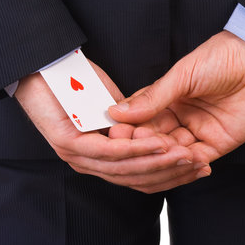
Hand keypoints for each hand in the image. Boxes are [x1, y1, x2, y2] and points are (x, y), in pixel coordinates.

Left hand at [15, 61, 201, 192]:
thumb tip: (161, 133)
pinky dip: (138, 149)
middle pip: (138, 177)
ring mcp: (78, 156)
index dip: (171, 172)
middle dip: (172, 172)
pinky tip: (160, 144)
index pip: (141, 175)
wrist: (43, 67)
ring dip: (160, 162)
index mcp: (99, 158)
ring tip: (187, 156)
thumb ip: (135, 122)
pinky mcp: (71, 144)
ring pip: (127, 168)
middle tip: (201, 167)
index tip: (200, 166)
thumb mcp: (115, 105)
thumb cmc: (78, 84)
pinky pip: (111, 151)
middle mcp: (88, 163)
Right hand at [109, 30, 244, 163]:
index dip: (130, 128)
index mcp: (167, 99)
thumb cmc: (223, 56)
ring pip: (174, 154)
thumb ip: (152, 97)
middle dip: (145, 145)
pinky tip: (180, 160)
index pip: (142, 120)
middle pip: (155, 140)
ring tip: (157, 154)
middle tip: (133, 147)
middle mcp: (180, 117)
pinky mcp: (218, 143)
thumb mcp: (182, 75)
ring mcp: (198, 131)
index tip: (116, 135)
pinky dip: (189, 163)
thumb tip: (118, 112)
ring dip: (165, 156)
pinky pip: (198, 159)